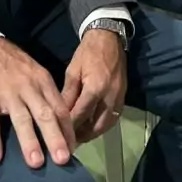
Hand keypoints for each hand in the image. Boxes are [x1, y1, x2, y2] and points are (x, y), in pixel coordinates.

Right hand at [0, 37, 74, 167]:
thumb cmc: (13, 64)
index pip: (60, 108)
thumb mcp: (35, 73)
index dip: (67, 130)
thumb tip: (60, 123)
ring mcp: (8, 94)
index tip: (73, 149)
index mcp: (43, 82)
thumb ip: (46, 95)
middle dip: (55, 138)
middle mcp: (28, 88)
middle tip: (63, 160)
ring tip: (35, 163)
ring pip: (21, 119)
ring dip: (29, 141)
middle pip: (45, 115)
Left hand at [62, 29, 126, 143]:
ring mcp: (119, 98)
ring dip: (93, 133)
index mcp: (95, 88)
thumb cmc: (87, 53)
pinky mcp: (123, 97)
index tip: (59, 137)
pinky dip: (102, 125)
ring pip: (106, 124)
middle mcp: (109, 96)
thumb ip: (68, 94)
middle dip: (82, 135)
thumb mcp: (72, 71)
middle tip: (68, 142)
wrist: (109, 39)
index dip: (69, 128)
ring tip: (79, 138)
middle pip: (96, 125)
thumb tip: (59, 113)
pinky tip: (92, 127)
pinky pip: (113, 118)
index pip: (81, 115)